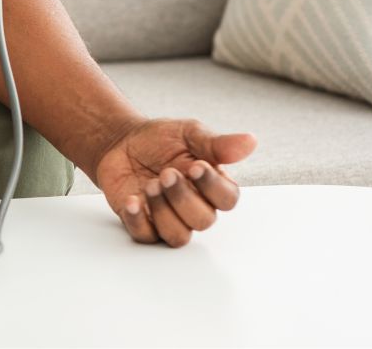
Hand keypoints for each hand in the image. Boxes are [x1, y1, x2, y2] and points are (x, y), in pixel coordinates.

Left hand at [92, 119, 255, 246]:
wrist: (122, 141)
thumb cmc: (161, 140)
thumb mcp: (189, 134)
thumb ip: (216, 144)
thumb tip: (250, 142)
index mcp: (212, 185)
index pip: (227, 199)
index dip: (213, 187)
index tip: (195, 166)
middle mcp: (194, 206)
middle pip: (203, 221)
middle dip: (184, 198)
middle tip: (166, 173)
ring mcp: (168, 218)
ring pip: (178, 236)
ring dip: (163, 212)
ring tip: (150, 185)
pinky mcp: (143, 224)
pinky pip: (146, 236)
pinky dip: (138, 221)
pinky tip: (132, 200)